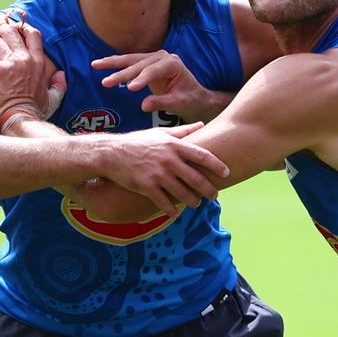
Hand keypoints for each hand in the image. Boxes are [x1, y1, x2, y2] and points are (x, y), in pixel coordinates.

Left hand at [0, 17, 65, 126]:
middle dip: (1, 26)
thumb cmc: (36, 110)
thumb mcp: (53, 97)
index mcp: (38, 62)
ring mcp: (10, 63)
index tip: (16, 26)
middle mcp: (25, 58)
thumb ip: (59, 85)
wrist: (22, 117)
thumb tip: (61, 75)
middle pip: (12, 32)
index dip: (23, 27)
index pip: (32, 35)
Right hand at [91, 51, 213, 121]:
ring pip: (130, 60)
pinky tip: (100, 64)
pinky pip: (129, 63)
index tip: (129, 89)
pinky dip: (115, 64)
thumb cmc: (189, 99)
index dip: (140, 80)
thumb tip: (143, 105)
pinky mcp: (147, 63)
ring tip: (95, 65)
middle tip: (106, 82)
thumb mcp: (178, 103)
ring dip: (112, 63)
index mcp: (172, 64)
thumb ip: (162, 102)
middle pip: (138, 64)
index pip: (152, 71)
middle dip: (121, 73)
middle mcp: (162, 57)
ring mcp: (154, 58)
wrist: (195, 96)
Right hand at [93, 123, 229, 214]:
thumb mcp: (160, 133)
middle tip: (215, 195)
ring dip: (192, 201)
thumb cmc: (138, 142)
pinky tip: (175, 212)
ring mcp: (157, 174)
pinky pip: (164, 202)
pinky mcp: (146, 187)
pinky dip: (171, 209)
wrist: (111, 153)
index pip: (201, 155)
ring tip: (196, 203)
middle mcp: (168, 160)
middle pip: (196, 178)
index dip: (216, 165)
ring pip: (182, 193)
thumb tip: (201, 124)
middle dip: (208, 189)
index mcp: (174, 145)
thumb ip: (182, 131)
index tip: (227, 172)